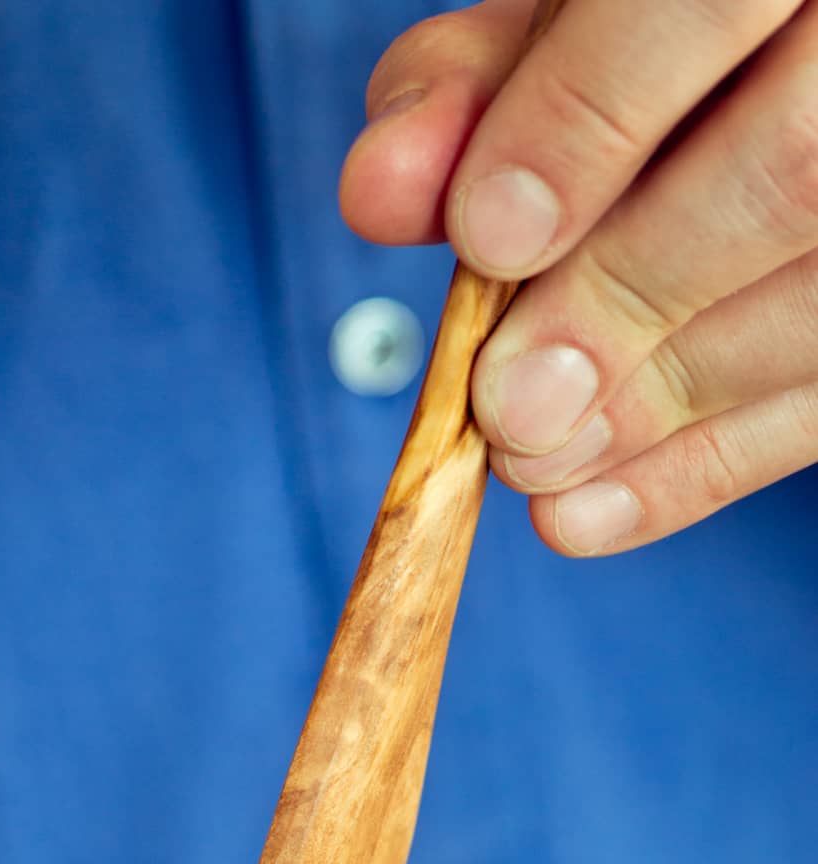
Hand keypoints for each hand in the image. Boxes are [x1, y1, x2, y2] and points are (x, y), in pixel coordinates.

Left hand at [342, 0, 817, 555]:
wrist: (767, 50)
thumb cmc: (662, 33)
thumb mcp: (575, 16)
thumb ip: (486, 80)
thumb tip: (384, 190)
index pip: (703, 0)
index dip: (589, 124)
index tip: (487, 237)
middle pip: (790, 169)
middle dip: (627, 299)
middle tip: (508, 404)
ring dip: (666, 405)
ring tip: (534, 461)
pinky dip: (707, 467)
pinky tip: (591, 513)